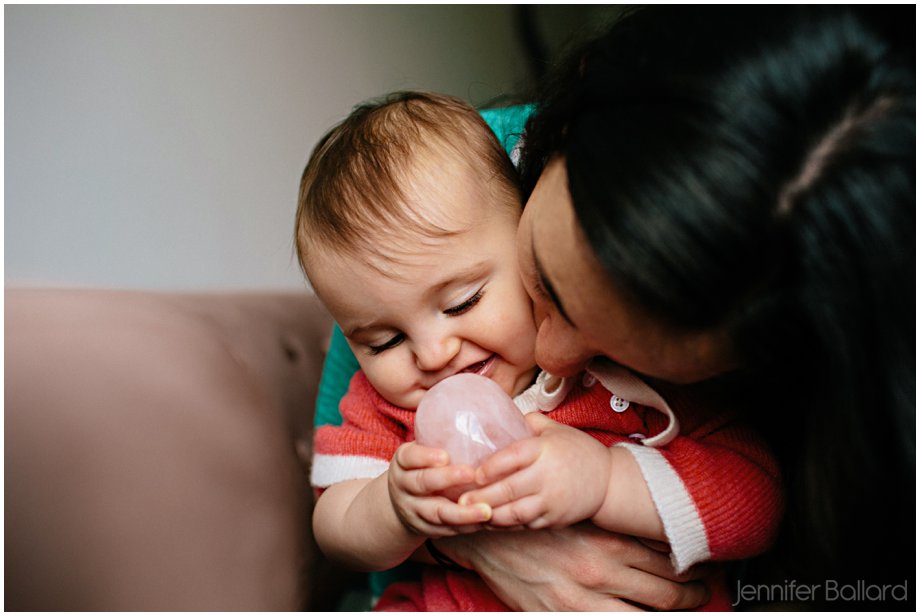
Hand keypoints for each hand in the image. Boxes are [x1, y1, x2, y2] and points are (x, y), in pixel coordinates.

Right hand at [387, 442, 491, 536]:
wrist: (401, 502)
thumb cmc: (423, 466)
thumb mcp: (421, 450)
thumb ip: (443, 436)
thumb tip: (485, 413)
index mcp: (403, 462)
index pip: (409, 457)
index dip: (425, 457)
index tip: (444, 455)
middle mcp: (403, 486)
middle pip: (422, 483)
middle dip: (446, 479)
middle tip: (471, 474)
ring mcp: (413, 510)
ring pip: (436, 513)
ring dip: (462, 513)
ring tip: (486, 511)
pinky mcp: (425, 530)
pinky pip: (447, 530)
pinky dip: (467, 527)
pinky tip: (487, 522)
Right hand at [438, 523, 709, 610]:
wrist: (486, 532)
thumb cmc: (535, 518)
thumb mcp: (578, 512)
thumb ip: (613, 525)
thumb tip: (652, 534)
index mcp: (607, 541)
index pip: (668, 561)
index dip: (692, 570)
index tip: (702, 571)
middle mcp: (601, 573)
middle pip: (666, 593)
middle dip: (692, 596)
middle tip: (701, 592)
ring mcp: (581, 600)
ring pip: (643, 615)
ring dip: (669, 612)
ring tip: (681, 607)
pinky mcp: (560, 615)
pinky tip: (636, 615)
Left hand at [459, 413, 610, 528]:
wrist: (608, 481)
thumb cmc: (577, 451)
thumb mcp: (556, 429)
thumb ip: (528, 421)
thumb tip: (499, 413)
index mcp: (545, 450)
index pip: (514, 457)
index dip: (492, 466)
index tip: (474, 473)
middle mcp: (548, 476)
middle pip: (510, 488)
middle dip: (483, 496)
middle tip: (459, 500)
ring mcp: (552, 500)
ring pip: (516, 513)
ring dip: (492, 515)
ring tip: (471, 514)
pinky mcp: (554, 519)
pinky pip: (526, 525)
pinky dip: (507, 525)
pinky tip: (491, 522)